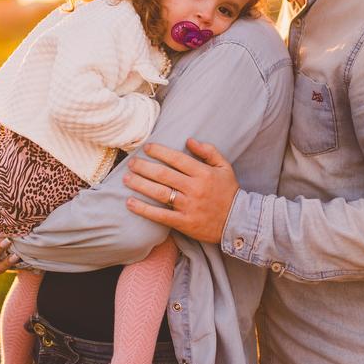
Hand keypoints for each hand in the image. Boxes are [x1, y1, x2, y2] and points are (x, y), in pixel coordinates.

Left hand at [122, 138, 238, 243]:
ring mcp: (189, 207)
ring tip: (126, 179)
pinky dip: (144, 209)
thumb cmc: (229, 192)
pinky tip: (130, 202)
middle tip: (131, 163)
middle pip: (163, 175)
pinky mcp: (184, 223)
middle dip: (144, 167)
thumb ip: (209, 151)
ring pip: (159, 193)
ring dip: (140, 185)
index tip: (147, 148)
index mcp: (204, 173)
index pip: (177, 158)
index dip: (159, 152)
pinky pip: (161, 215)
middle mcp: (195, 189)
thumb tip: (189, 140)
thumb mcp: (224, 167)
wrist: (237, 221)